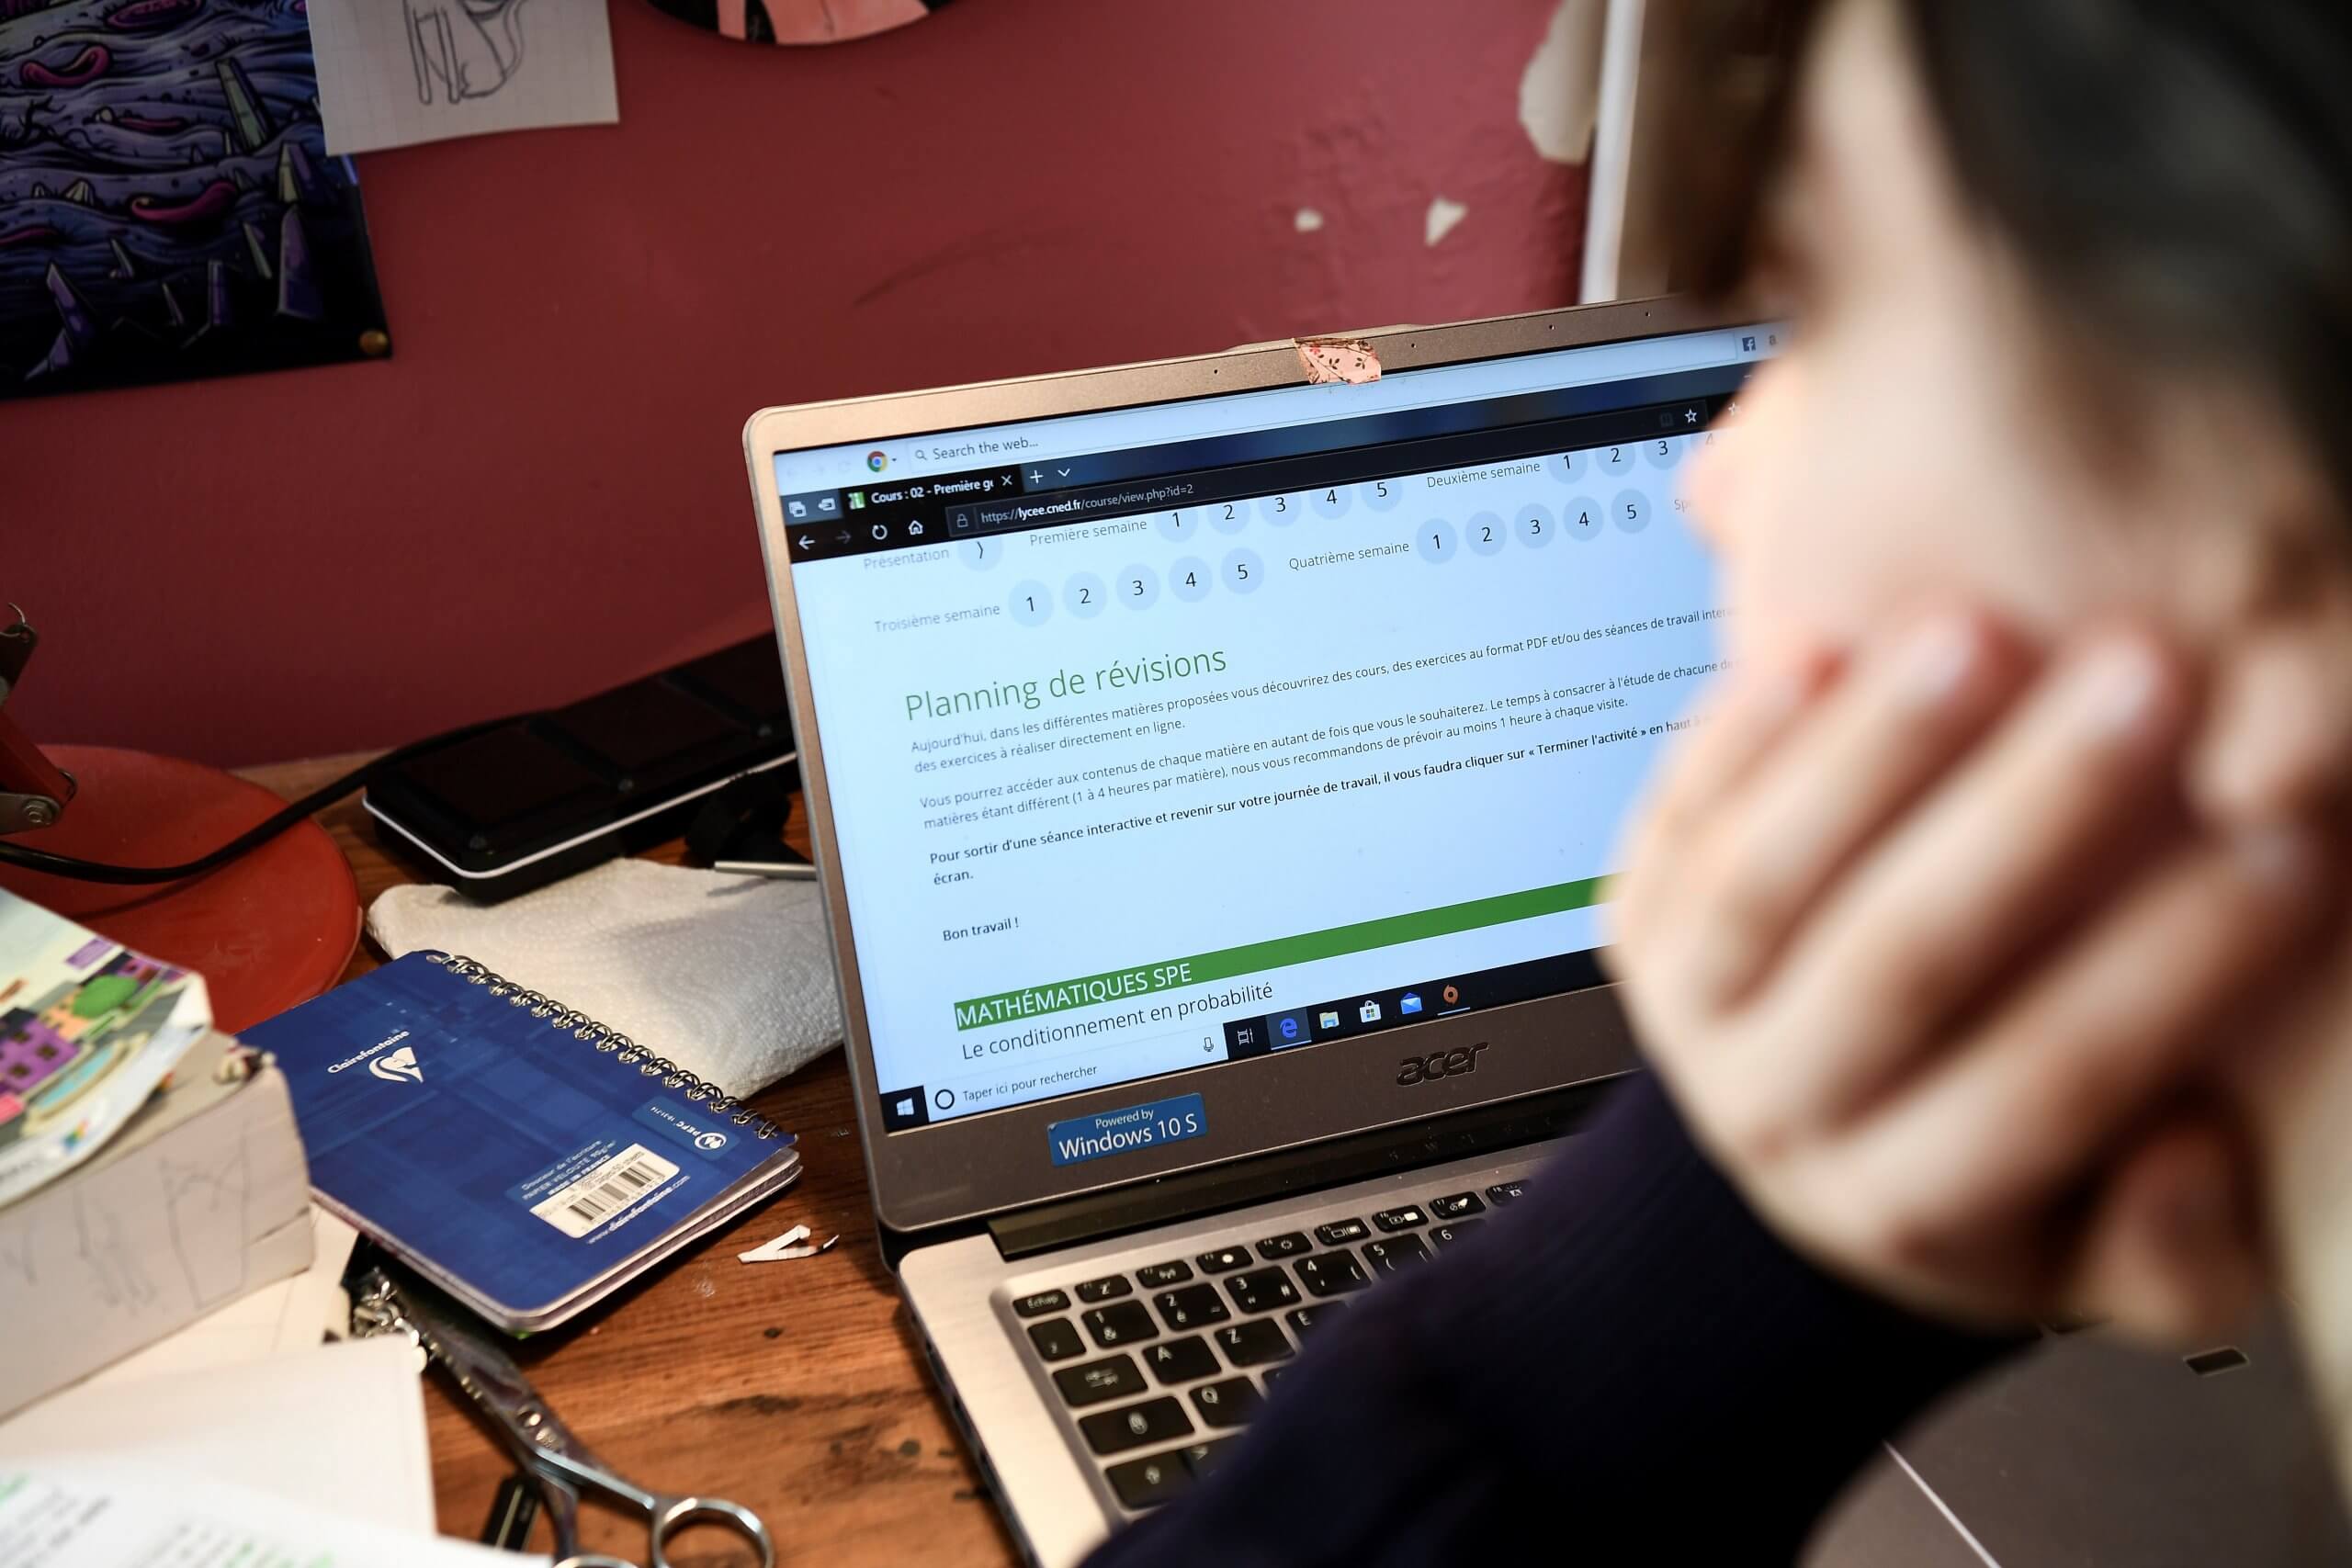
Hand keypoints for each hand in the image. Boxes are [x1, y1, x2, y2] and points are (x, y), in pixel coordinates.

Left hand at [1606, 614, 2328, 1339]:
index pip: (2048, 1084)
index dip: (2171, 971)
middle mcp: (1773, 1117)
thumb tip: (2189, 1151)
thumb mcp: (2094, 1257)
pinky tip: (1819, 643)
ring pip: (1767, 876)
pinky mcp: (1629, 925)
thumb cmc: (1991, 1190)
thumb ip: (2172, 1252)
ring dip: (1876, 746)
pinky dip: (1736, 734)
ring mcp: (1684, 1017)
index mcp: (1905, 1213)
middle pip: (1900, 961)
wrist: (1812, 1153)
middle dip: (2031, 813)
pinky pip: (1675, 819)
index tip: (2291, 848)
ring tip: (1981, 630)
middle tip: (2150, 678)